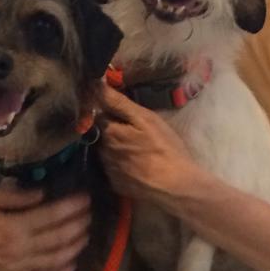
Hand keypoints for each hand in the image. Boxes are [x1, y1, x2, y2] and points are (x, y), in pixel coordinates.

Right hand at [0, 186, 90, 270]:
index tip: (85, 198)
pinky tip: (70, 265)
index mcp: (13, 229)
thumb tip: (42, 194)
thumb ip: (14, 196)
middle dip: (79, 224)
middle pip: (60, 238)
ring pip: (56, 260)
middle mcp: (19, 251)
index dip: (72, 207)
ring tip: (85, 234)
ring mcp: (17, 269)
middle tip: (89, 212)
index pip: (53, 217)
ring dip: (75, 247)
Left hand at [99, 85, 204, 205]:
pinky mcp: (116, 185)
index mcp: (109, 132)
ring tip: (138, 150)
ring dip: (116, 148)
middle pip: (103, 135)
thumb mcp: (145, 119)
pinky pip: (113, 170)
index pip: (99, 115)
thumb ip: (119, 103)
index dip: (110, 111)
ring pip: (107, 152)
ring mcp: (108, 170)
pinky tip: (136, 166)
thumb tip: (95, 85)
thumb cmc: (163, 148)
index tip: (124, 113)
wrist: (174, 185)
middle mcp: (103, 151)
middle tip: (136, 133)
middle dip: (114, 131)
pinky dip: (121, 165)